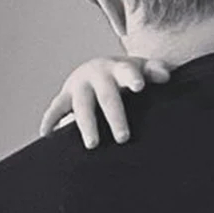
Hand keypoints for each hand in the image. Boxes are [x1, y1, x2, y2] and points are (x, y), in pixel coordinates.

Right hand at [39, 57, 171, 148]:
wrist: (98, 69)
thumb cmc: (126, 75)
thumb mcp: (142, 68)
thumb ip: (155, 70)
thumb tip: (166, 75)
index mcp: (119, 69)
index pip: (127, 72)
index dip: (133, 78)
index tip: (139, 86)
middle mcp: (97, 76)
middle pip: (106, 97)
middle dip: (114, 117)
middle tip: (123, 138)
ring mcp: (79, 86)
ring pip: (82, 106)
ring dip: (86, 125)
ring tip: (93, 145)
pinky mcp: (65, 97)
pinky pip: (56, 109)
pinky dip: (50, 120)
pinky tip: (47, 135)